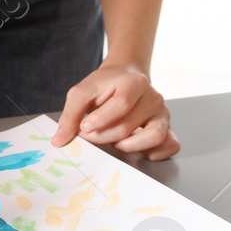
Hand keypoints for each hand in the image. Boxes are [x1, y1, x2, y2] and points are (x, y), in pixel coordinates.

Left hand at [53, 62, 179, 159]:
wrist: (125, 78)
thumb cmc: (103, 86)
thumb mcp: (81, 93)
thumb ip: (70, 115)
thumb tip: (59, 141)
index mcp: (134, 82)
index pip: (120, 105)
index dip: (100, 120)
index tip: (84, 126)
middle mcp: (154, 97)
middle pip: (129, 126)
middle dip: (103, 136)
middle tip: (91, 135)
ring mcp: (163, 114)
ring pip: (154, 137)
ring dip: (128, 146)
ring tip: (114, 141)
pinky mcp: (168, 128)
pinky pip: (170, 145)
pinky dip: (154, 153)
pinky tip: (136, 148)